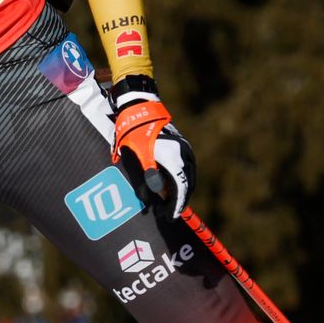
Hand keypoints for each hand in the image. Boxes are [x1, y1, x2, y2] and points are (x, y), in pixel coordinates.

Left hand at [110, 76, 195, 217]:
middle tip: (169, 213)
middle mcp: (183, 153)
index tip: (171, 216)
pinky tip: (172, 184)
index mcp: (173, 157)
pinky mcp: (182, 144)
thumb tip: (159, 195)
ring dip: (181, 190)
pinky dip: (181, 178)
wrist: (141, 106)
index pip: (180, 188)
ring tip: (171, 202)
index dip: (176, 205)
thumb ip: (149, 174)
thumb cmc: (135, 130)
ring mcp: (185, 148)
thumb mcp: (139, 154)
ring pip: (188, 175)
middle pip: (187, 183)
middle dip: (179, 200)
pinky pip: (186, 167)